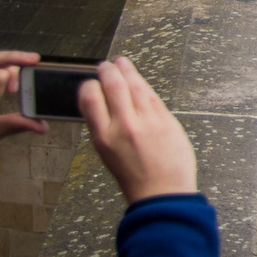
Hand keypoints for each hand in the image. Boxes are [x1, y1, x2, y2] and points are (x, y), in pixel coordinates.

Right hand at [80, 58, 197, 202]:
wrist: (163, 193)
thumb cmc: (135, 177)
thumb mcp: (108, 154)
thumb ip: (104, 128)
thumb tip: (103, 105)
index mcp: (103, 138)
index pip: (90, 99)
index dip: (89, 85)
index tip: (90, 81)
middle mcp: (124, 126)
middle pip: (114, 86)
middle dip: (108, 71)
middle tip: (105, 65)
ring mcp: (148, 121)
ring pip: (135, 85)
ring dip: (127, 71)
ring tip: (122, 63)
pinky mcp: (167, 120)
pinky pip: (153, 95)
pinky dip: (144, 84)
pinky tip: (140, 79)